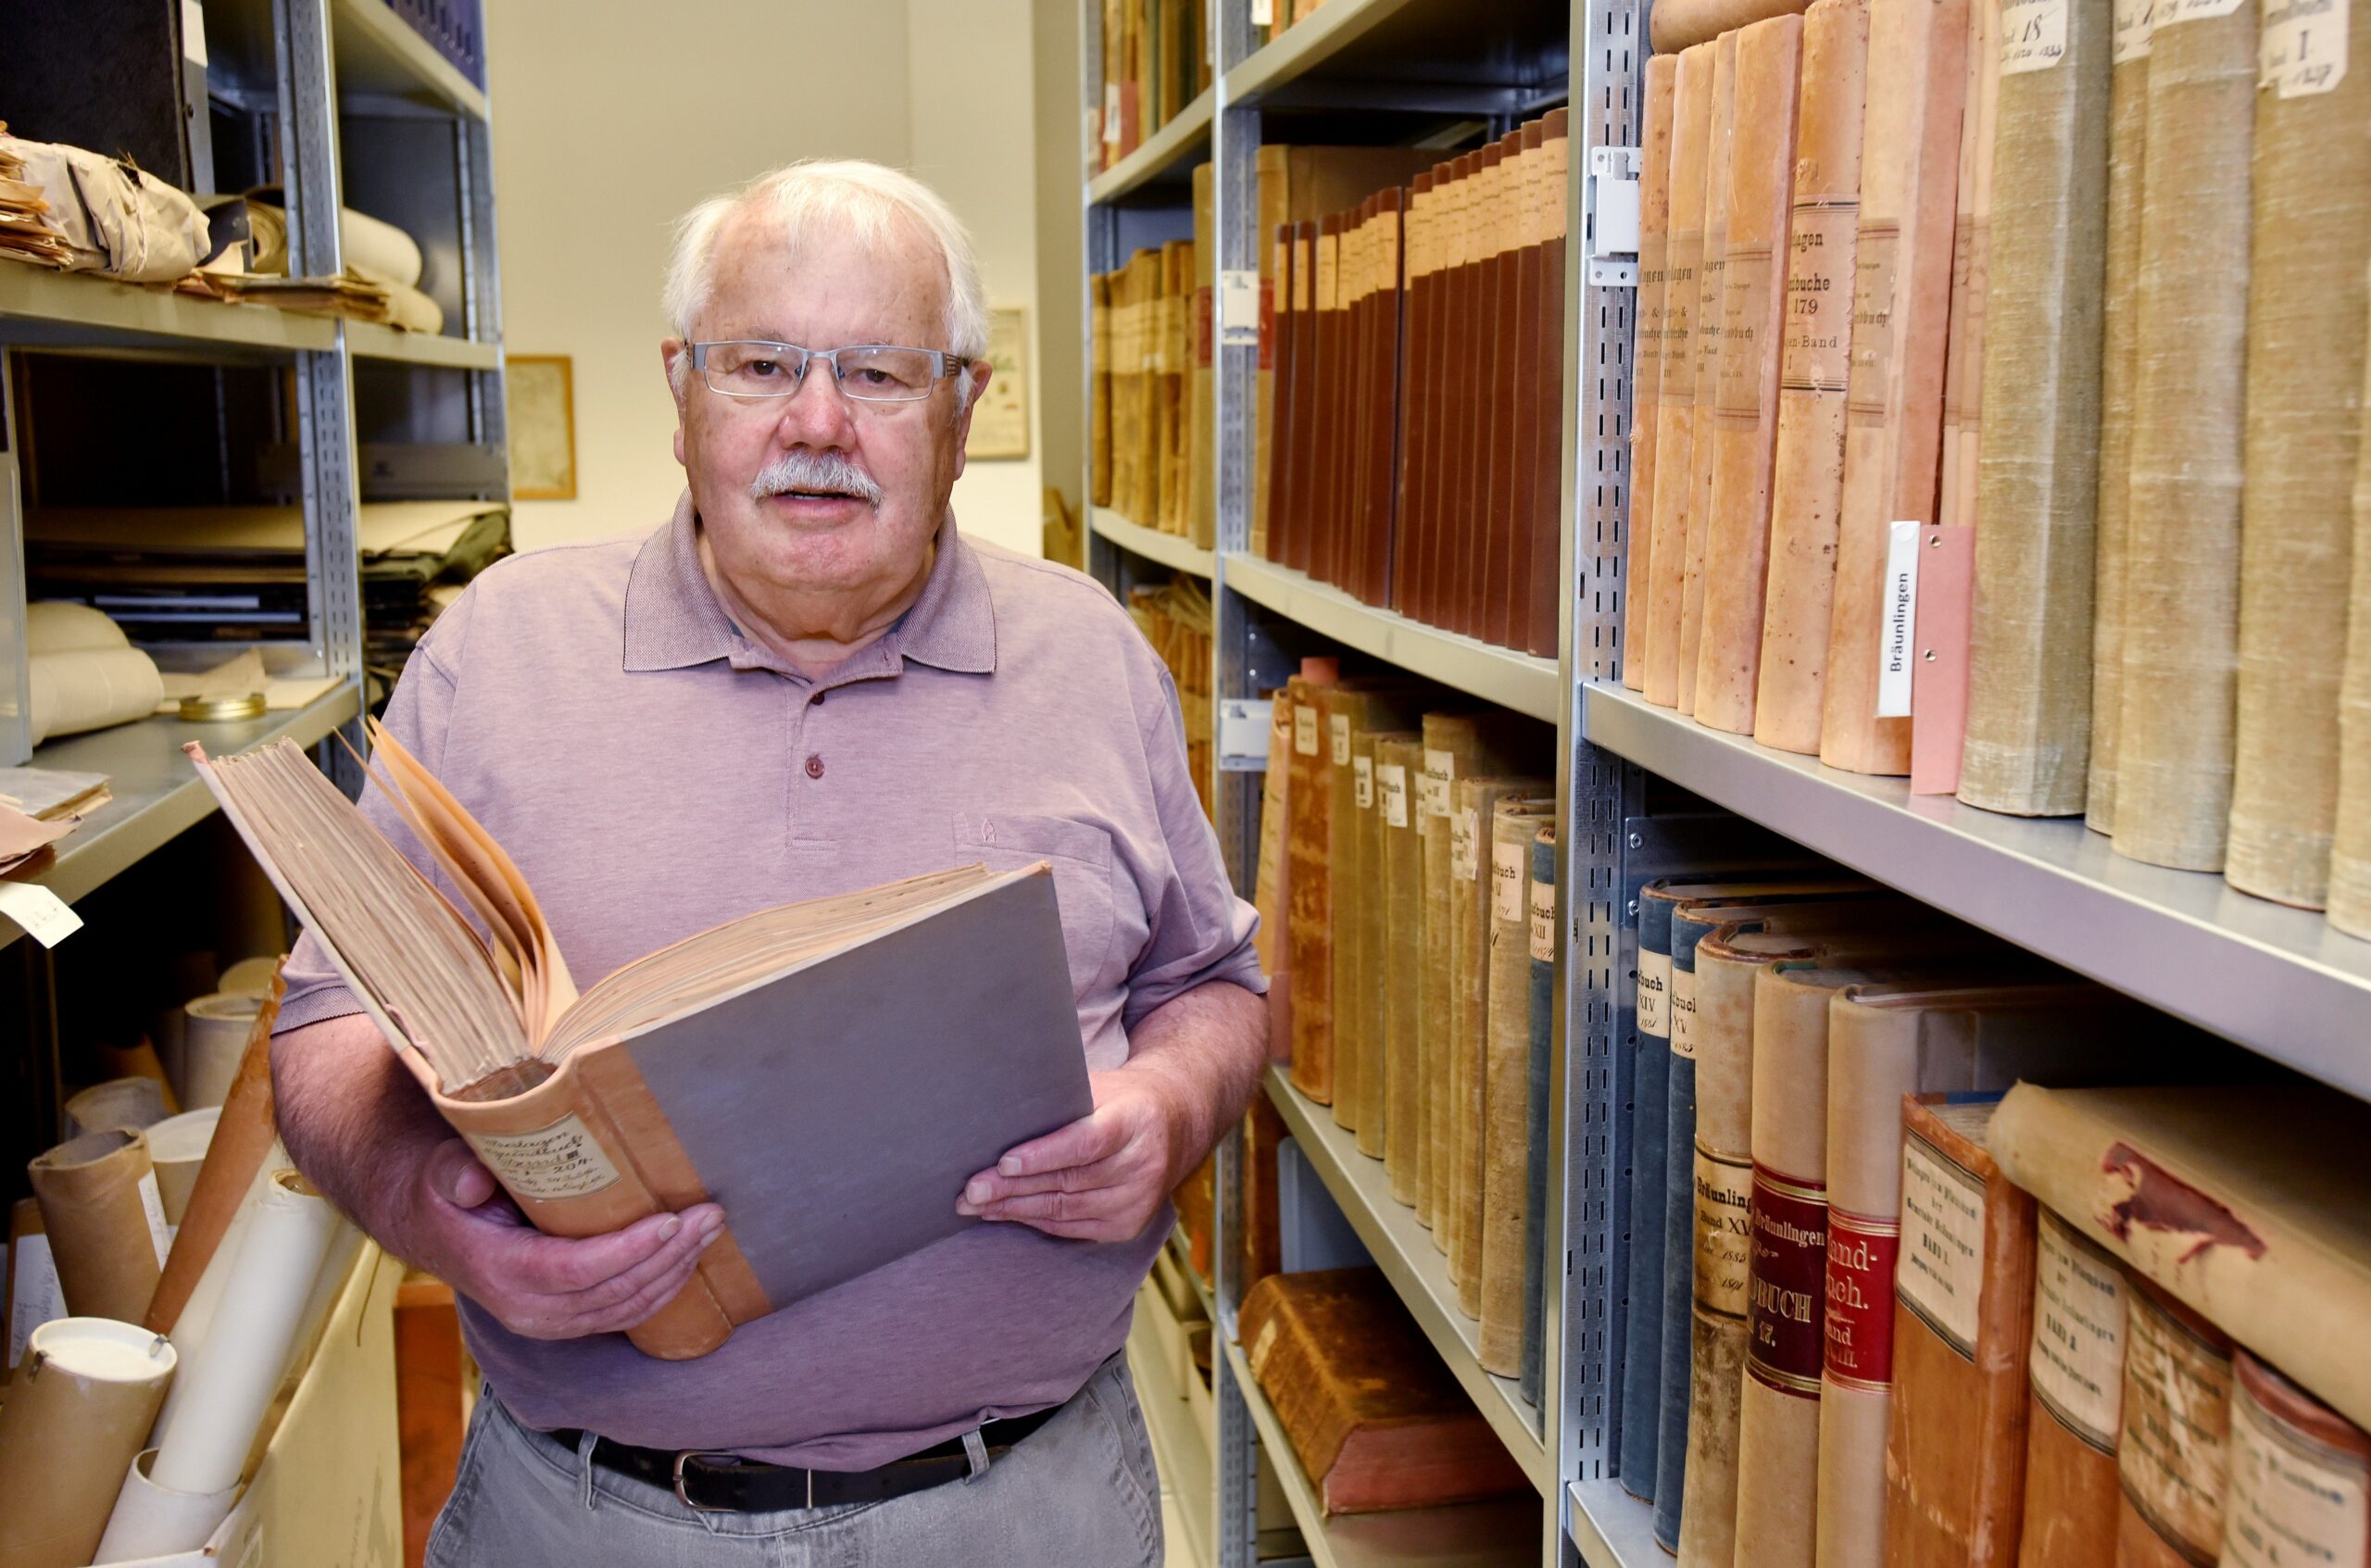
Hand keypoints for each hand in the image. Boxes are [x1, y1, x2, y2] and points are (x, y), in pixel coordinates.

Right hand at [410, 1137, 724, 1339]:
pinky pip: (627, 1313)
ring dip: (677, 1271)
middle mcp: (530, 1310)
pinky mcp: (571, 1321)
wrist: (439, 1232)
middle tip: (710, 1215)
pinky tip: (691, 1256)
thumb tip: (472, 1182)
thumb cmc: (448, 1196)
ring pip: (628, 1307)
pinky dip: (664, 1288)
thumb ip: (455, 1175)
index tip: (670, 1220)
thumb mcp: (441, 1176)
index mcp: (502, 1273)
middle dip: (670, 1254)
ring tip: (711, 1229)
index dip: (628, 1250)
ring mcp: (552, 1323)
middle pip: (615, 1291)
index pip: (576, 1270)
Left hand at [956, 1069, 1188, 1241]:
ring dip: (1016, 1208)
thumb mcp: (1100, 1086)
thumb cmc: (1123, 1099)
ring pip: (1066, 1209)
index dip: (1044, 1155)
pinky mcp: (1129, 1225)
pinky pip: (1072, 1227)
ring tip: (976, 1204)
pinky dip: (1036, 1220)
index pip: (1087, 1142)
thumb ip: (1061, 1100)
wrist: (1175, 1123)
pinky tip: (1006, 1213)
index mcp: (1136, 1120)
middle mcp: (1143, 1164)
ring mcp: (1139, 1199)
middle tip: (970, 1190)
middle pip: (1069, 1180)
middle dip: (1013, 1188)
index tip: (1003, 1162)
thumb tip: (999, 1114)